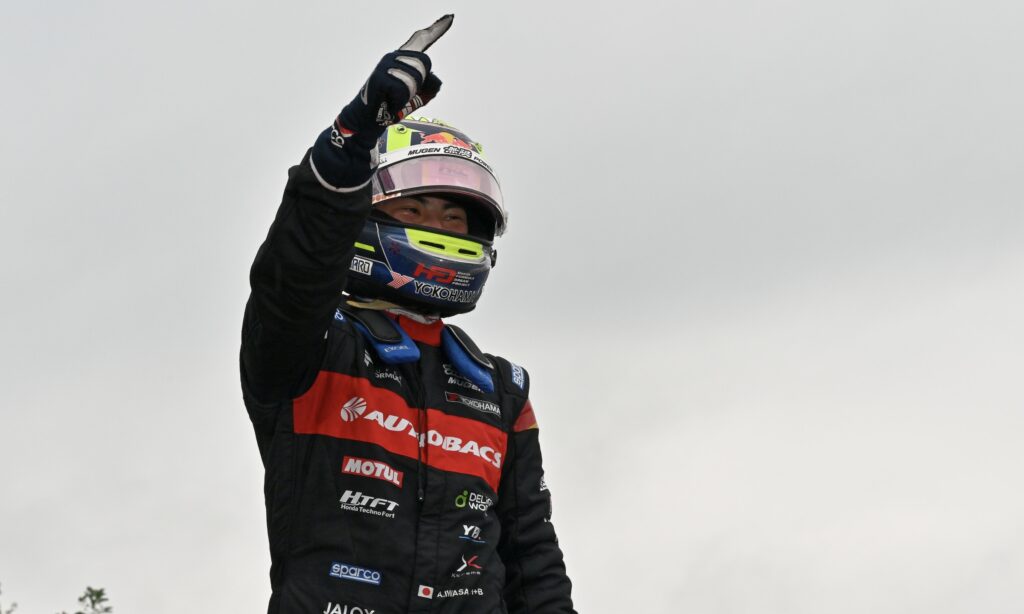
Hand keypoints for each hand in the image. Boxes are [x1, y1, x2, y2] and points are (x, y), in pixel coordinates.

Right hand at [334, 14, 453, 149]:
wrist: (368, 119)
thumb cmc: (391, 106)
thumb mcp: (415, 97)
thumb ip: (429, 88)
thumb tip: (437, 80)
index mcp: (402, 59)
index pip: (422, 40)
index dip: (437, 29)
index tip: (451, 17)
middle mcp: (393, 57)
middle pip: (424, 64)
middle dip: (418, 85)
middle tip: (401, 95)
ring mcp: (385, 65)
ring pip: (413, 80)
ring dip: (406, 96)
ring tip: (392, 99)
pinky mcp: (380, 77)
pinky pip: (402, 90)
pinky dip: (398, 102)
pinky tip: (387, 102)